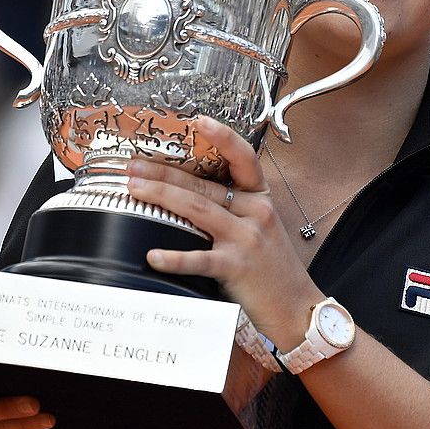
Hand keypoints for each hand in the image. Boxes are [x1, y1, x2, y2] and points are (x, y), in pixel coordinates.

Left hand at [125, 117, 321, 343]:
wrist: (296, 307)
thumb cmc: (273, 269)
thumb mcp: (261, 227)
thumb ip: (234, 209)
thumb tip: (189, 194)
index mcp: (260, 198)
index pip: (243, 158)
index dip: (222, 137)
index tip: (198, 121)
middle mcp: (256, 212)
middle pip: (204, 184)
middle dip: (163, 172)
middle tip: (133, 166)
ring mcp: (246, 238)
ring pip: (197, 209)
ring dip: (161, 196)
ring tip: (134, 190)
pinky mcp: (237, 267)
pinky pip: (199, 259)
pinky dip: (174, 258)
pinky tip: (153, 256)